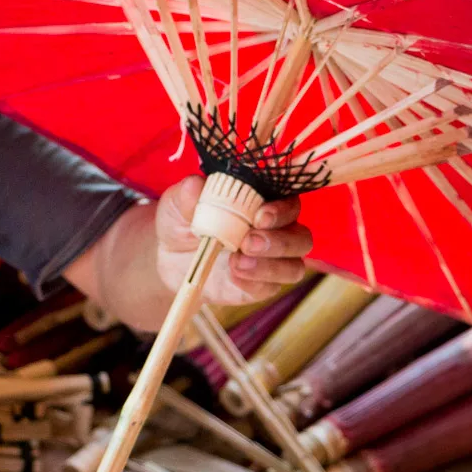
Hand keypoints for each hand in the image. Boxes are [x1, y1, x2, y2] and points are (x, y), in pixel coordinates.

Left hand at [155, 175, 312, 303]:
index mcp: (264, 201)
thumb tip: (195, 184)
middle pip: (301, 237)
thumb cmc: (182, 220)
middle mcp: (277, 230)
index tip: (259, 216)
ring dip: (269, 266)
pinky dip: (254, 282)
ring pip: (294, 266)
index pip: (289, 203)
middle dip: (279, 241)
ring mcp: (273, 260)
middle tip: (248, 242)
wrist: (170, 257)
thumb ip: (188, 194)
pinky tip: (234, 275)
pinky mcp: (263, 284)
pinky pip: (271, 287)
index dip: (280, 210)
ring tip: (237, 262)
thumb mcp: (177, 204)